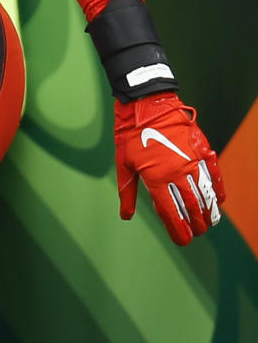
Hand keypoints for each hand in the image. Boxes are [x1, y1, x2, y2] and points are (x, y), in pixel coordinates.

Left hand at [115, 92, 223, 244]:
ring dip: (210, 211)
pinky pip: (214, 173)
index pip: (172, 213)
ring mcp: (192, 160)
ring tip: (210, 222)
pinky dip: (218, 188)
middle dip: (197, 224)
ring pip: (206, 194)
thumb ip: (127, 192)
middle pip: (193, 207)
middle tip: (198, 232)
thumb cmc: (130, 132)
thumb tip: (126, 216)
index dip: (179, 231)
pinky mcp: (201, 148)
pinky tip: (219, 199)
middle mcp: (177, 172)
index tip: (183, 240)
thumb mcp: (123, 162)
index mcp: (156, 178)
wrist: (146, 101)